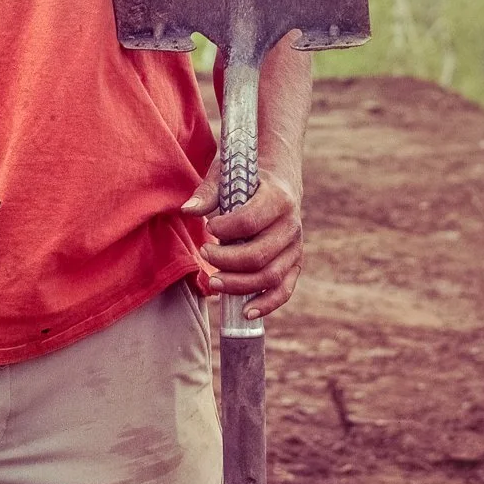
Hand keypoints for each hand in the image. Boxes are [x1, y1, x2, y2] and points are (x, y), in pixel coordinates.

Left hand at [183, 164, 303, 319]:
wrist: (280, 175)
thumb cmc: (247, 173)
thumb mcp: (227, 172)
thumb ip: (208, 192)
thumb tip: (188, 210)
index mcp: (278, 198)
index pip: (249, 222)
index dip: (224, 229)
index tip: (208, 226)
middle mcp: (292, 225)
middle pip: (258, 255)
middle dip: (226, 261)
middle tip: (204, 253)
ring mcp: (295, 247)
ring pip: (269, 276)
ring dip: (238, 285)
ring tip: (212, 282)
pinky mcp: (294, 262)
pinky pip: (284, 289)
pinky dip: (267, 303)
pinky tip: (246, 312)